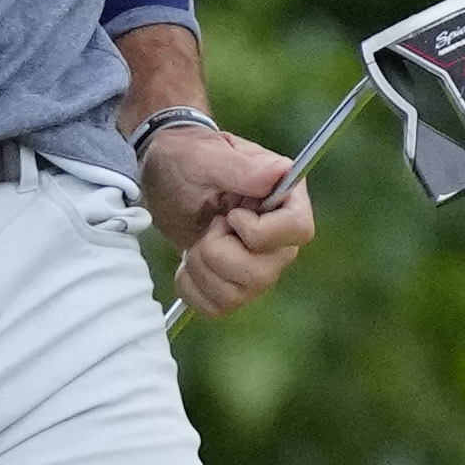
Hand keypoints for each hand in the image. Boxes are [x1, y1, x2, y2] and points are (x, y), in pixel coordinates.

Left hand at [141, 116, 321, 322]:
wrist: (165, 176)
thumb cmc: (189, 158)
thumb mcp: (207, 156)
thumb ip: (241, 168)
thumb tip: (282, 171)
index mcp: (286, 199)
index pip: (299, 231)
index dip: (259, 233)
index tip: (230, 216)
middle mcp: (279, 238)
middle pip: (263, 273)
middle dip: (218, 252)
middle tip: (207, 226)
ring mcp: (259, 266)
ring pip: (237, 295)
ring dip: (202, 268)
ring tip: (197, 240)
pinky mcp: (234, 285)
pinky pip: (217, 308)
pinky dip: (192, 289)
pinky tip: (189, 263)